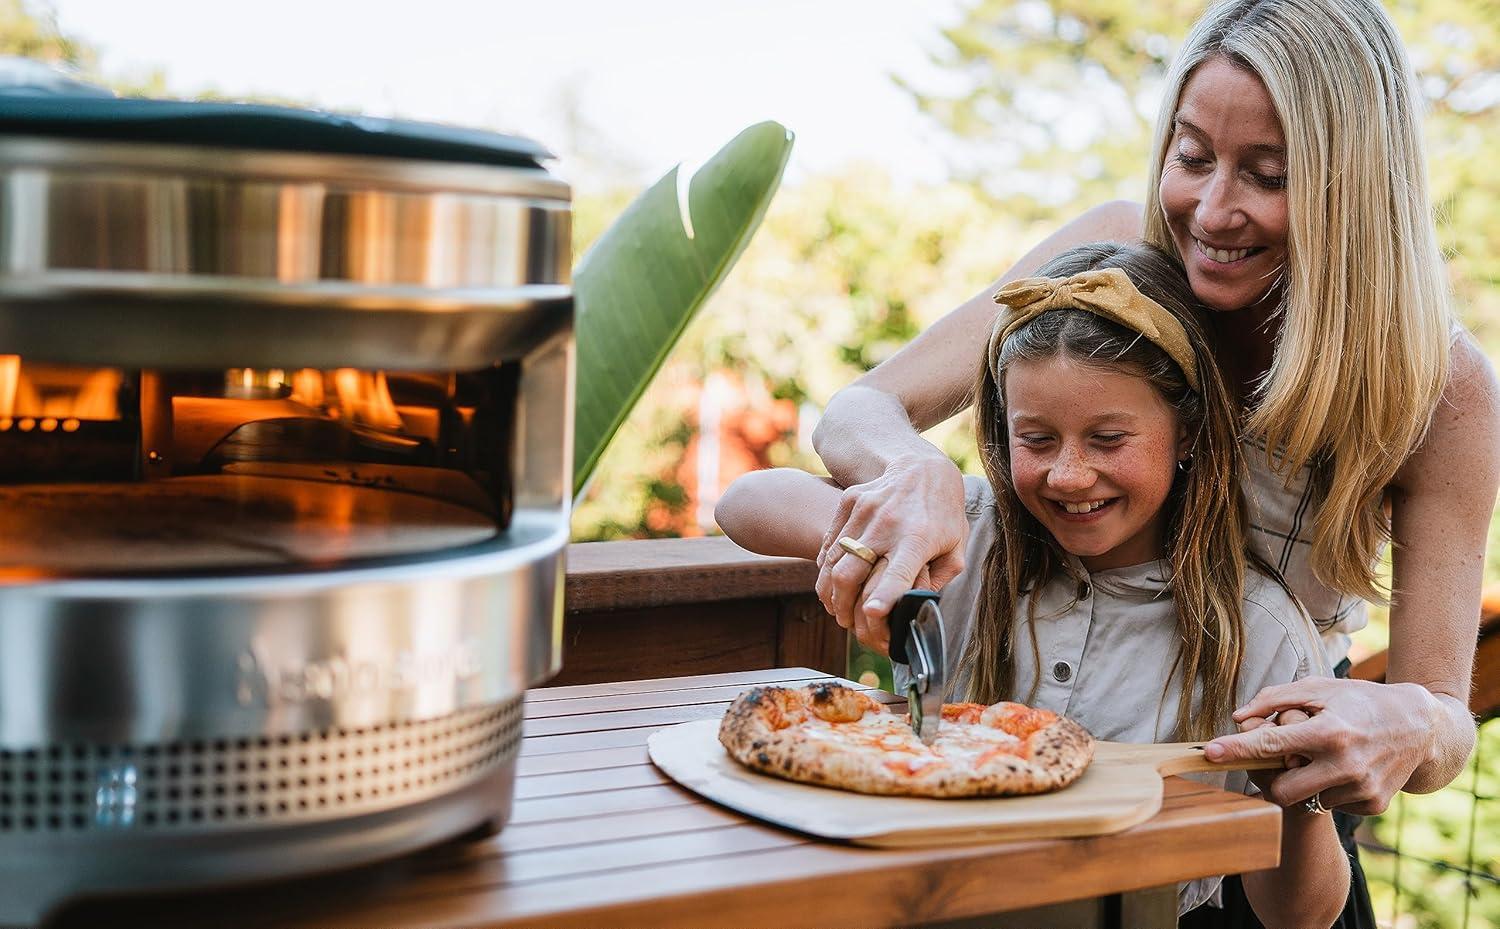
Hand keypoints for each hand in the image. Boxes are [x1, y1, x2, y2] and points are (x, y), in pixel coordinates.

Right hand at [814, 454, 966, 641]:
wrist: (922, 468)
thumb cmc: (943, 514)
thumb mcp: (955, 547)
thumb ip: (939, 579)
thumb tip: (917, 606)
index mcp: (918, 539)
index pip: (897, 573)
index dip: (883, 596)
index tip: (872, 615)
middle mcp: (888, 524)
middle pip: (851, 573)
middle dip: (844, 606)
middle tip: (846, 623)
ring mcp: (864, 511)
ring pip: (834, 561)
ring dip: (831, 592)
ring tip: (836, 608)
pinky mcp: (849, 503)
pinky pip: (829, 544)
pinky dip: (826, 569)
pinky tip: (831, 583)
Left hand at [1204, 677, 1446, 814]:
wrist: (1420, 726)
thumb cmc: (1359, 701)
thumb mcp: (1318, 688)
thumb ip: (1274, 700)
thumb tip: (1238, 718)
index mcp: (1330, 731)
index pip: (1272, 744)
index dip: (1238, 749)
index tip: (1210, 753)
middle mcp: (1346, 764)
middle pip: (1281, 790)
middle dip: (1268, 778)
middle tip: (1272, 759)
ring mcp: (1362, 789)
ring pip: (1305, 800)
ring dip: (1299, 782)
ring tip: (1314, 757)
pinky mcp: (1373, 804)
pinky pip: (1330, 805)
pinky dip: (1325, 788)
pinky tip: (1339, 768)